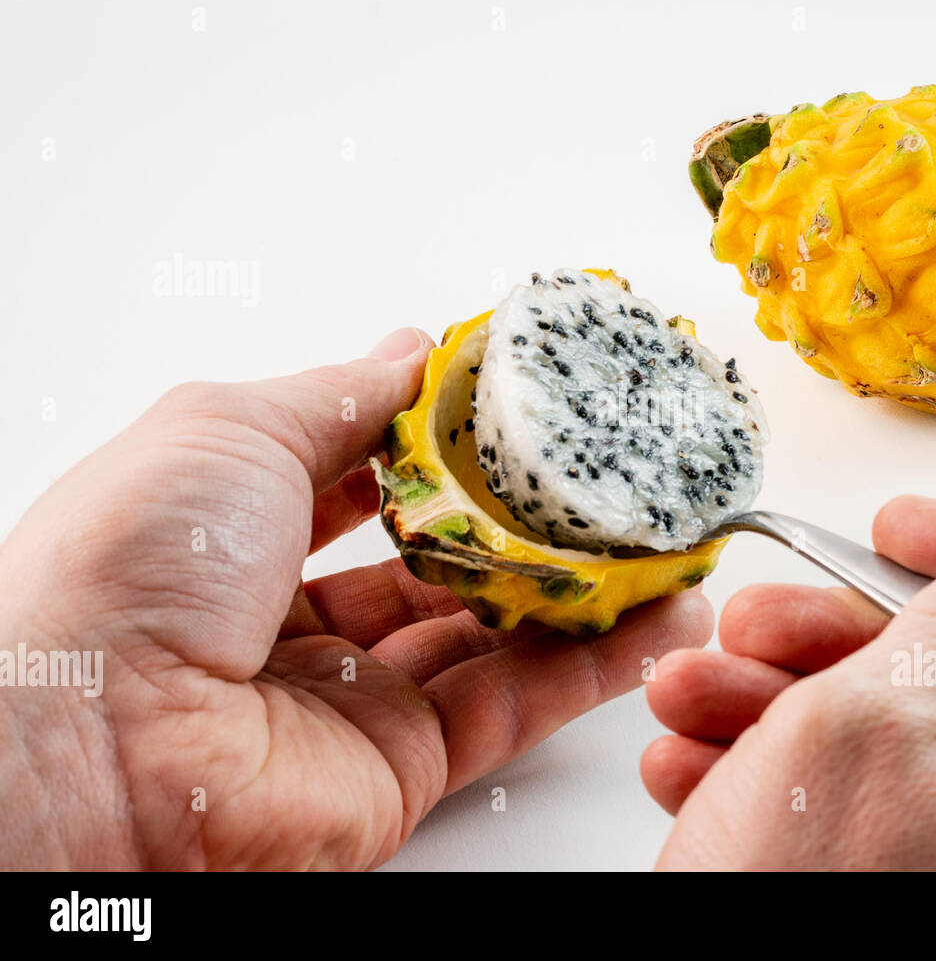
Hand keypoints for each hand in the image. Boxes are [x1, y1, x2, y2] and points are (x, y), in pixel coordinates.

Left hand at [0, 329, 710, 868]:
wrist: (96, 741)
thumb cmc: (133, 563)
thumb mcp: (232, 428)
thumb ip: (341, 395)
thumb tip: (413, 350)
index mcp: (240, 533)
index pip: (365, 480)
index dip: (441, 442)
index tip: (521, 408)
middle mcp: (295, 619)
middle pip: (439, 560)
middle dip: (525, 521)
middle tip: (606, 480)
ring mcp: (354, 696)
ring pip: (492, 634)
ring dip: (580, 591)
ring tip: (658, 543)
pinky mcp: (404, 765)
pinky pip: (515, 704)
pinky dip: (594, 666)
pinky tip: (657, 620)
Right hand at [642, 495, 935, 869]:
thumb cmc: (808, 906)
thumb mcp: (875, 723)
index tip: (900, 530)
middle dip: (838, 633)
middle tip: (757, 621)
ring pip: (893, 730)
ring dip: (779, 695)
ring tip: (691, 695)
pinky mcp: (915, 889)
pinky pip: (856, 797)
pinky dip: (773, 763)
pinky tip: (697, 757)